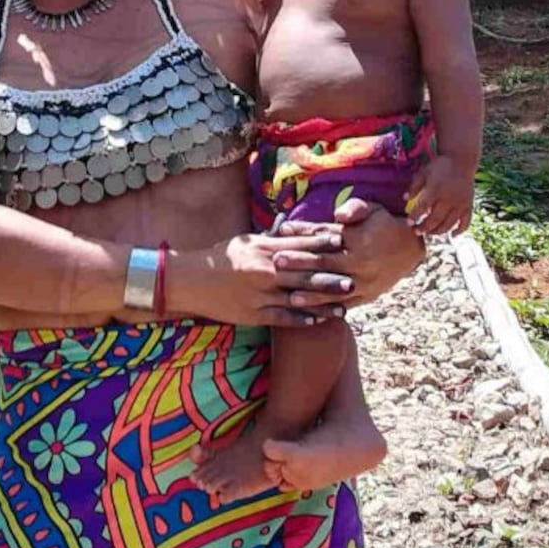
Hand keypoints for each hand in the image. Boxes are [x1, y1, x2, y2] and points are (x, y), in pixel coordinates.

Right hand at [177, 231, 356, 329]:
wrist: (192, 281)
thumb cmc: (220, 257)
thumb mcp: (245, 241)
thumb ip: (270, 237)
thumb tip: (290, 228)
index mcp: (264, 249)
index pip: (300, 245)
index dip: (324, 245)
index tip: (345, 245)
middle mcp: (265, 270)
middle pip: (305, 273)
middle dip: (332, 276)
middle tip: (355, 278)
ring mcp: (261, 294)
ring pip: (299, 298)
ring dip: (324, 302)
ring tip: (346, 303)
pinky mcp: (255, 314)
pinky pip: (284, 317)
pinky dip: (303, 318)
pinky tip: (320, 319)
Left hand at [273, 199, 424, 308]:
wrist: (411, 248)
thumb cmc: (385, 224)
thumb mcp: (373, 209)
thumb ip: (355, 209)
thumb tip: (338, 215)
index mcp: (360, 241)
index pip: (326, 237)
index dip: (303, 233)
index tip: (282, 230)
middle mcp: (361, 264)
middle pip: (325, 264)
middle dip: (299, 263)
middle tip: (276, 261)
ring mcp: (364, 283)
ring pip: (333, 289)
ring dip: (310, 293)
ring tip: (288, 297)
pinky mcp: (366, 296)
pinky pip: (344, 305)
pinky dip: (327, 309)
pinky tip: (310, 314)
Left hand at [404, 156, 473, 235]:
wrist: (462, 160)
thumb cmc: (440, 166)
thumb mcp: (424, 172)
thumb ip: (414, 186)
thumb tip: (404, 199)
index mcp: (436, 189)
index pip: (423, 207)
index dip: (415, 216)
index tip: (408, 223)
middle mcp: (449, 198)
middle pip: (435, 219)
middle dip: (424, 228)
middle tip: (416, 232)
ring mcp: (460, 204)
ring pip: (449, 223)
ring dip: (438, 231)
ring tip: (429, 233)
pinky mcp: (469, 206)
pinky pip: (465, 222)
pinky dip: (459, 231)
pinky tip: (452, 235)